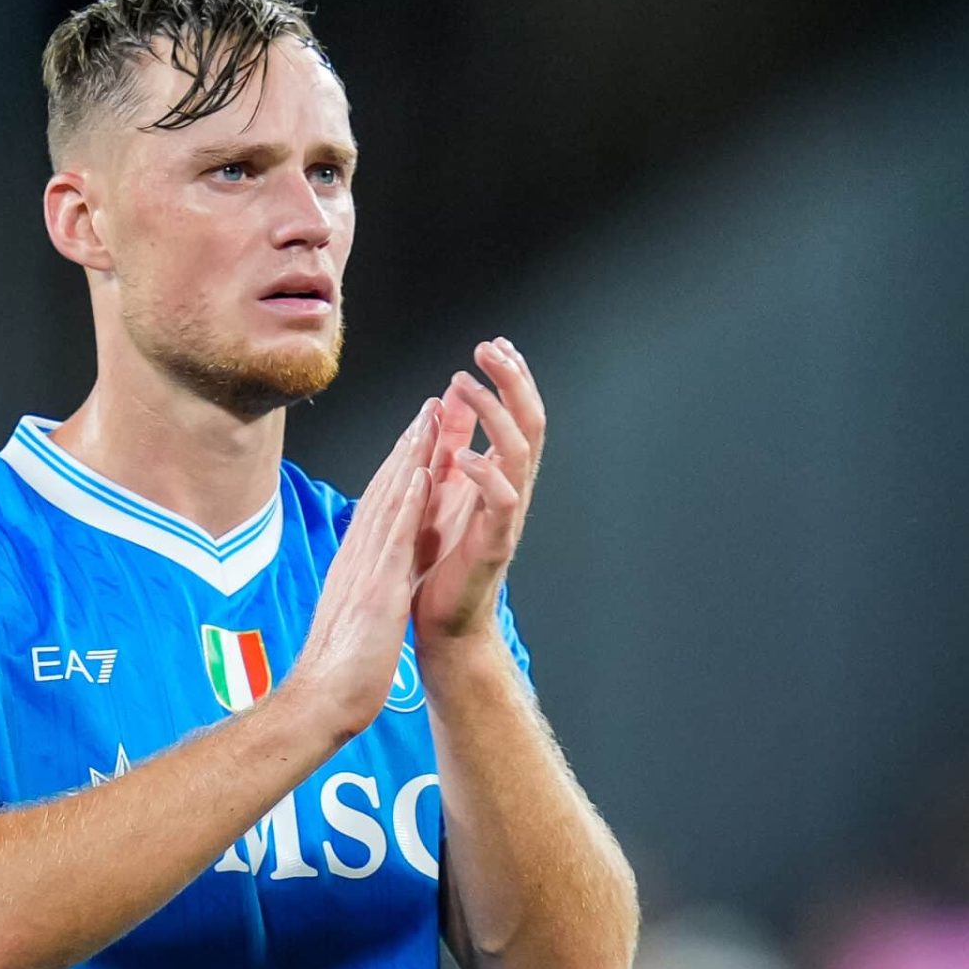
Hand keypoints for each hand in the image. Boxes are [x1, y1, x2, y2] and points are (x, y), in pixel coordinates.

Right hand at [286, 397, 438, 736]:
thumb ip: (359, 587)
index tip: (416, 437)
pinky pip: (395, 535)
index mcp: (355, 563)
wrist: (320, 700)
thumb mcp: (352, 614)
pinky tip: (423, 472)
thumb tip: (366, 573)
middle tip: (428, 406)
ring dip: (411, 458)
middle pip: (385, 492)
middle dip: (408, 448)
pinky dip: (409, 500)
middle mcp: (357, 555)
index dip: (399, 467)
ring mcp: (365, 567)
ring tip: (430, 419)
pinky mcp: (376, 585)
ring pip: (390, 501)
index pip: (380, 506)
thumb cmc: (336, 668)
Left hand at [413, 337, 545, 646]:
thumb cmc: (439, 561)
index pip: (517, 416)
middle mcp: (512, 491)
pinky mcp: (496, 544)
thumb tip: (449, 395)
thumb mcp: (442, 489)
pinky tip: (463, 454)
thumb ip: (451, 444)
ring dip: (494, 413)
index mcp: (500, 476)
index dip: (512, 379)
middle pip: (530, 423)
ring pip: (521, 453)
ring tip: (464, 384)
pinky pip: (503, 501)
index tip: (494, 345)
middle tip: (487, 349)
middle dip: (512, 382)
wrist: (441, 623)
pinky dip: (486, 472)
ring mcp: (507, 517)